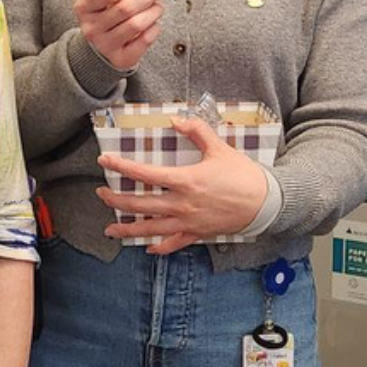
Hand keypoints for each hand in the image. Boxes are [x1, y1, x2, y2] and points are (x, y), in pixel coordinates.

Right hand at [73, 0, 168, 71]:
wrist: (97, 48)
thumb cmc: (105, 19)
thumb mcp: (105, 1)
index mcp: (84, 8)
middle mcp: (92, 28)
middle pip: (125, 8)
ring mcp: (105, 45)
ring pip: (136, 24)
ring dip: (153, 12)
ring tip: (158, 6)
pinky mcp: (121, 58)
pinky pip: (143, 41)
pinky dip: (154, 29)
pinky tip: (154, 23)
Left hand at [96, 116, 266, 252]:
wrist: (266, 203)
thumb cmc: (243, 175)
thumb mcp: (220, 148)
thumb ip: (197, 131)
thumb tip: (176, 120)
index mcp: (185, 181)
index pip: (145, 174)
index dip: (122, 167)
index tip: (105, 161)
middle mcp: (182, 204)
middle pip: (140, 205)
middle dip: (115, 200)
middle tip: (100, 194)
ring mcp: (188, 222)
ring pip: (150, 229)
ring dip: (127, 229)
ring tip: (109, 229)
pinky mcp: (197, 234)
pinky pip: (173, 244)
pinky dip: (159, 247)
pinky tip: (147, 247)